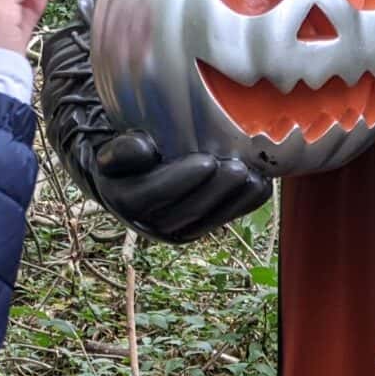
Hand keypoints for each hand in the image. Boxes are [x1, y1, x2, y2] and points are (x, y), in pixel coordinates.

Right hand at [82, 130, 272, 243]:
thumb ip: (122, 149)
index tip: (207, 162)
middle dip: (216, 190)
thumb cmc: (124, 152)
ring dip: (233, 201)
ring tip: (254, 177)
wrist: (124, 176)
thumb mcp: (114, 146)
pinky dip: (242, 205)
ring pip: (204, 221)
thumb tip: (145, 150)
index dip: (180, 180)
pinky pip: (218, 221)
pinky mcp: (191, 229)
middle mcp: (146, 221)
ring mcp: (171, 230)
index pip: (153, 193)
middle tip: (240, 168)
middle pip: (185, 211)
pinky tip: (260, 187)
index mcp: (122, 198)